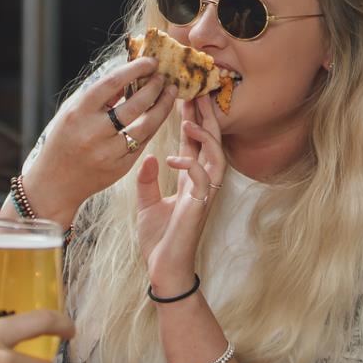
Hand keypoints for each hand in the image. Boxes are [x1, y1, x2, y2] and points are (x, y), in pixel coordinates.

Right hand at [21, 56, 173, 223]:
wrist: (55, 182)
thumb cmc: (63, 140)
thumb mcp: (72, 112)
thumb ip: (99, 95)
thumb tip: (128, 76)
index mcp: (79, 113)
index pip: (112, 83)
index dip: (135, 69)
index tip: (150, 61)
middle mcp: (93, 133)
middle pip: (134, 105)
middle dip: (154, 88)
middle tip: (164, 77)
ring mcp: (108, 152)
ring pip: (145, 126)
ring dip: (162, 107)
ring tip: (171, 93)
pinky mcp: (119, 168)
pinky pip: (143, 143)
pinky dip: (153, 126)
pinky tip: (160, 114)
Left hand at [135, 96, 227, 292]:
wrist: (162, 270)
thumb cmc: (158, 240)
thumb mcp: (146, 204)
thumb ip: (147, 180)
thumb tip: (148, 157)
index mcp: (191, 181)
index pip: (195, 143)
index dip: (192, 119)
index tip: (184, 96)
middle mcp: (202, 184)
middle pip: (211, 143)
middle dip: (205, 117)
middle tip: (196, 92)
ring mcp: (204, 196)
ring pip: (216, 157)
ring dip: (204, 137)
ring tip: (187, 119)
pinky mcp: (199, 208)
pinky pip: (203, 180)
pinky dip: (190, 165)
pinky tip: (173, 157)